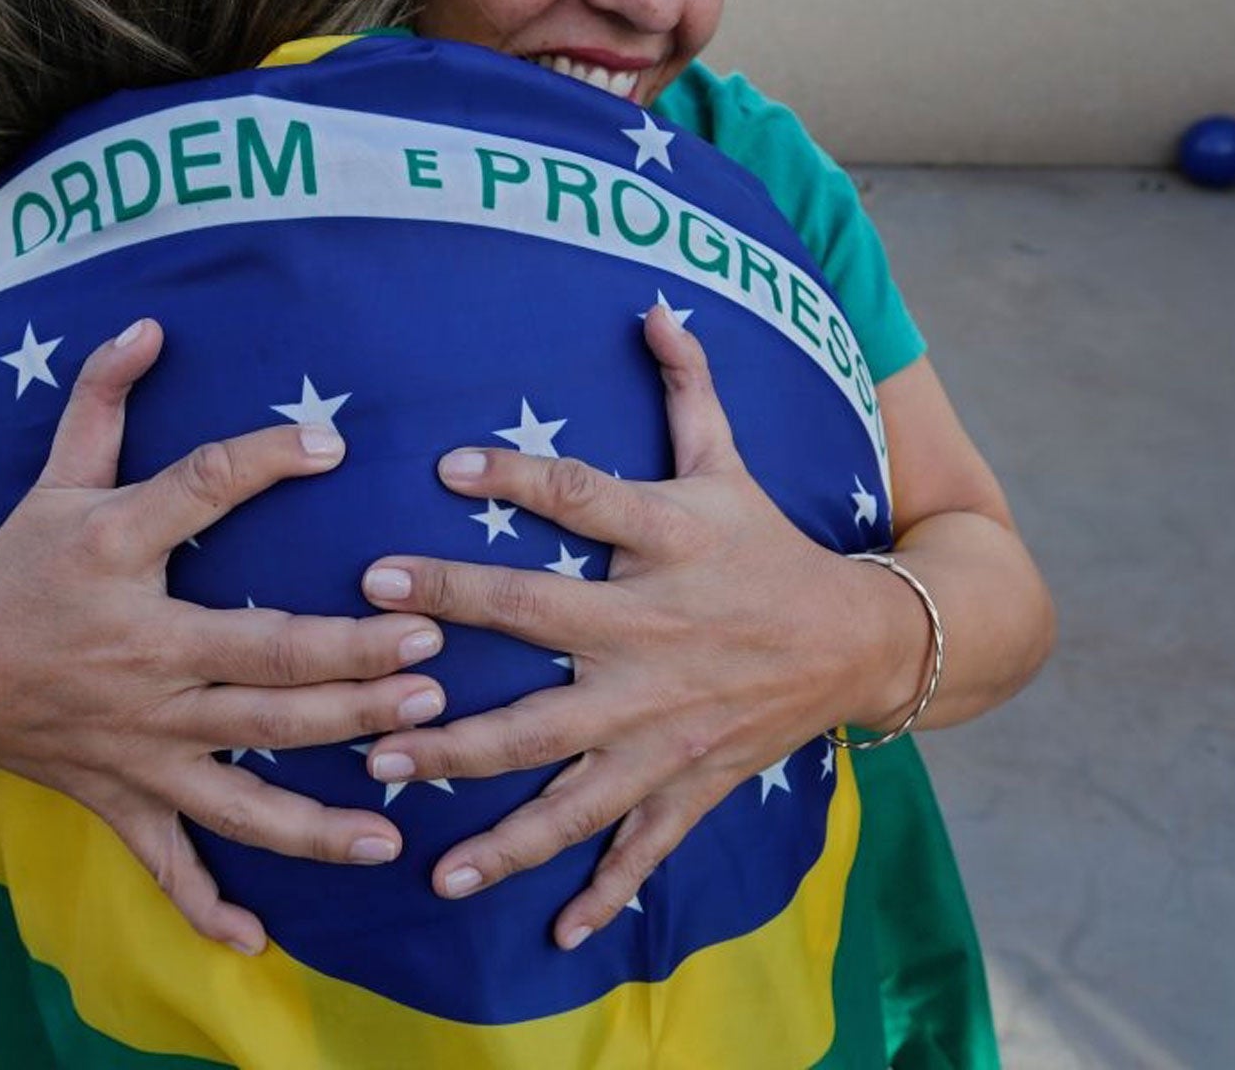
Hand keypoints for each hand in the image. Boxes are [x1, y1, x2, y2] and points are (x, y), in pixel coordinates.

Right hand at [0, 318, 450, 955]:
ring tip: (405, 785)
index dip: (260, 462)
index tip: (331, 447)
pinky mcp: (119, 794)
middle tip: (432, 658)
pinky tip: (265, 936)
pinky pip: (167, 858)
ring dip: (324, 788)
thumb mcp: (52, 479)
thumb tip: (147, 323)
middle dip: (348, 667)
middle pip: (257, 663)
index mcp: (113, 554)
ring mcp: (131, 736)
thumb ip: (101, 404)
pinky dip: (206, 903)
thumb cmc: (9, 566)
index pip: (196, 496)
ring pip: (242, 772)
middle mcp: (133, 652)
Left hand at [354, 307, 916, 949]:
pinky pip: (641, 843)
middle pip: (544, 657)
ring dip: (484, 798)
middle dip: (455, 676)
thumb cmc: (770, 546)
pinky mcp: (689, 779)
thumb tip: (654, 303)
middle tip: (371, 697)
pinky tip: (553, 932)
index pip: (585, 502)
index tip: (445, 467)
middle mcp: (656, 637)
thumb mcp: (730, 464)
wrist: (864, 640)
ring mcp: (669, 721)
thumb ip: (689, 390)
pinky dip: (602, 891)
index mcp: (666, 547)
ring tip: (404, 810)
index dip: (522, 479)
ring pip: (567, 770)